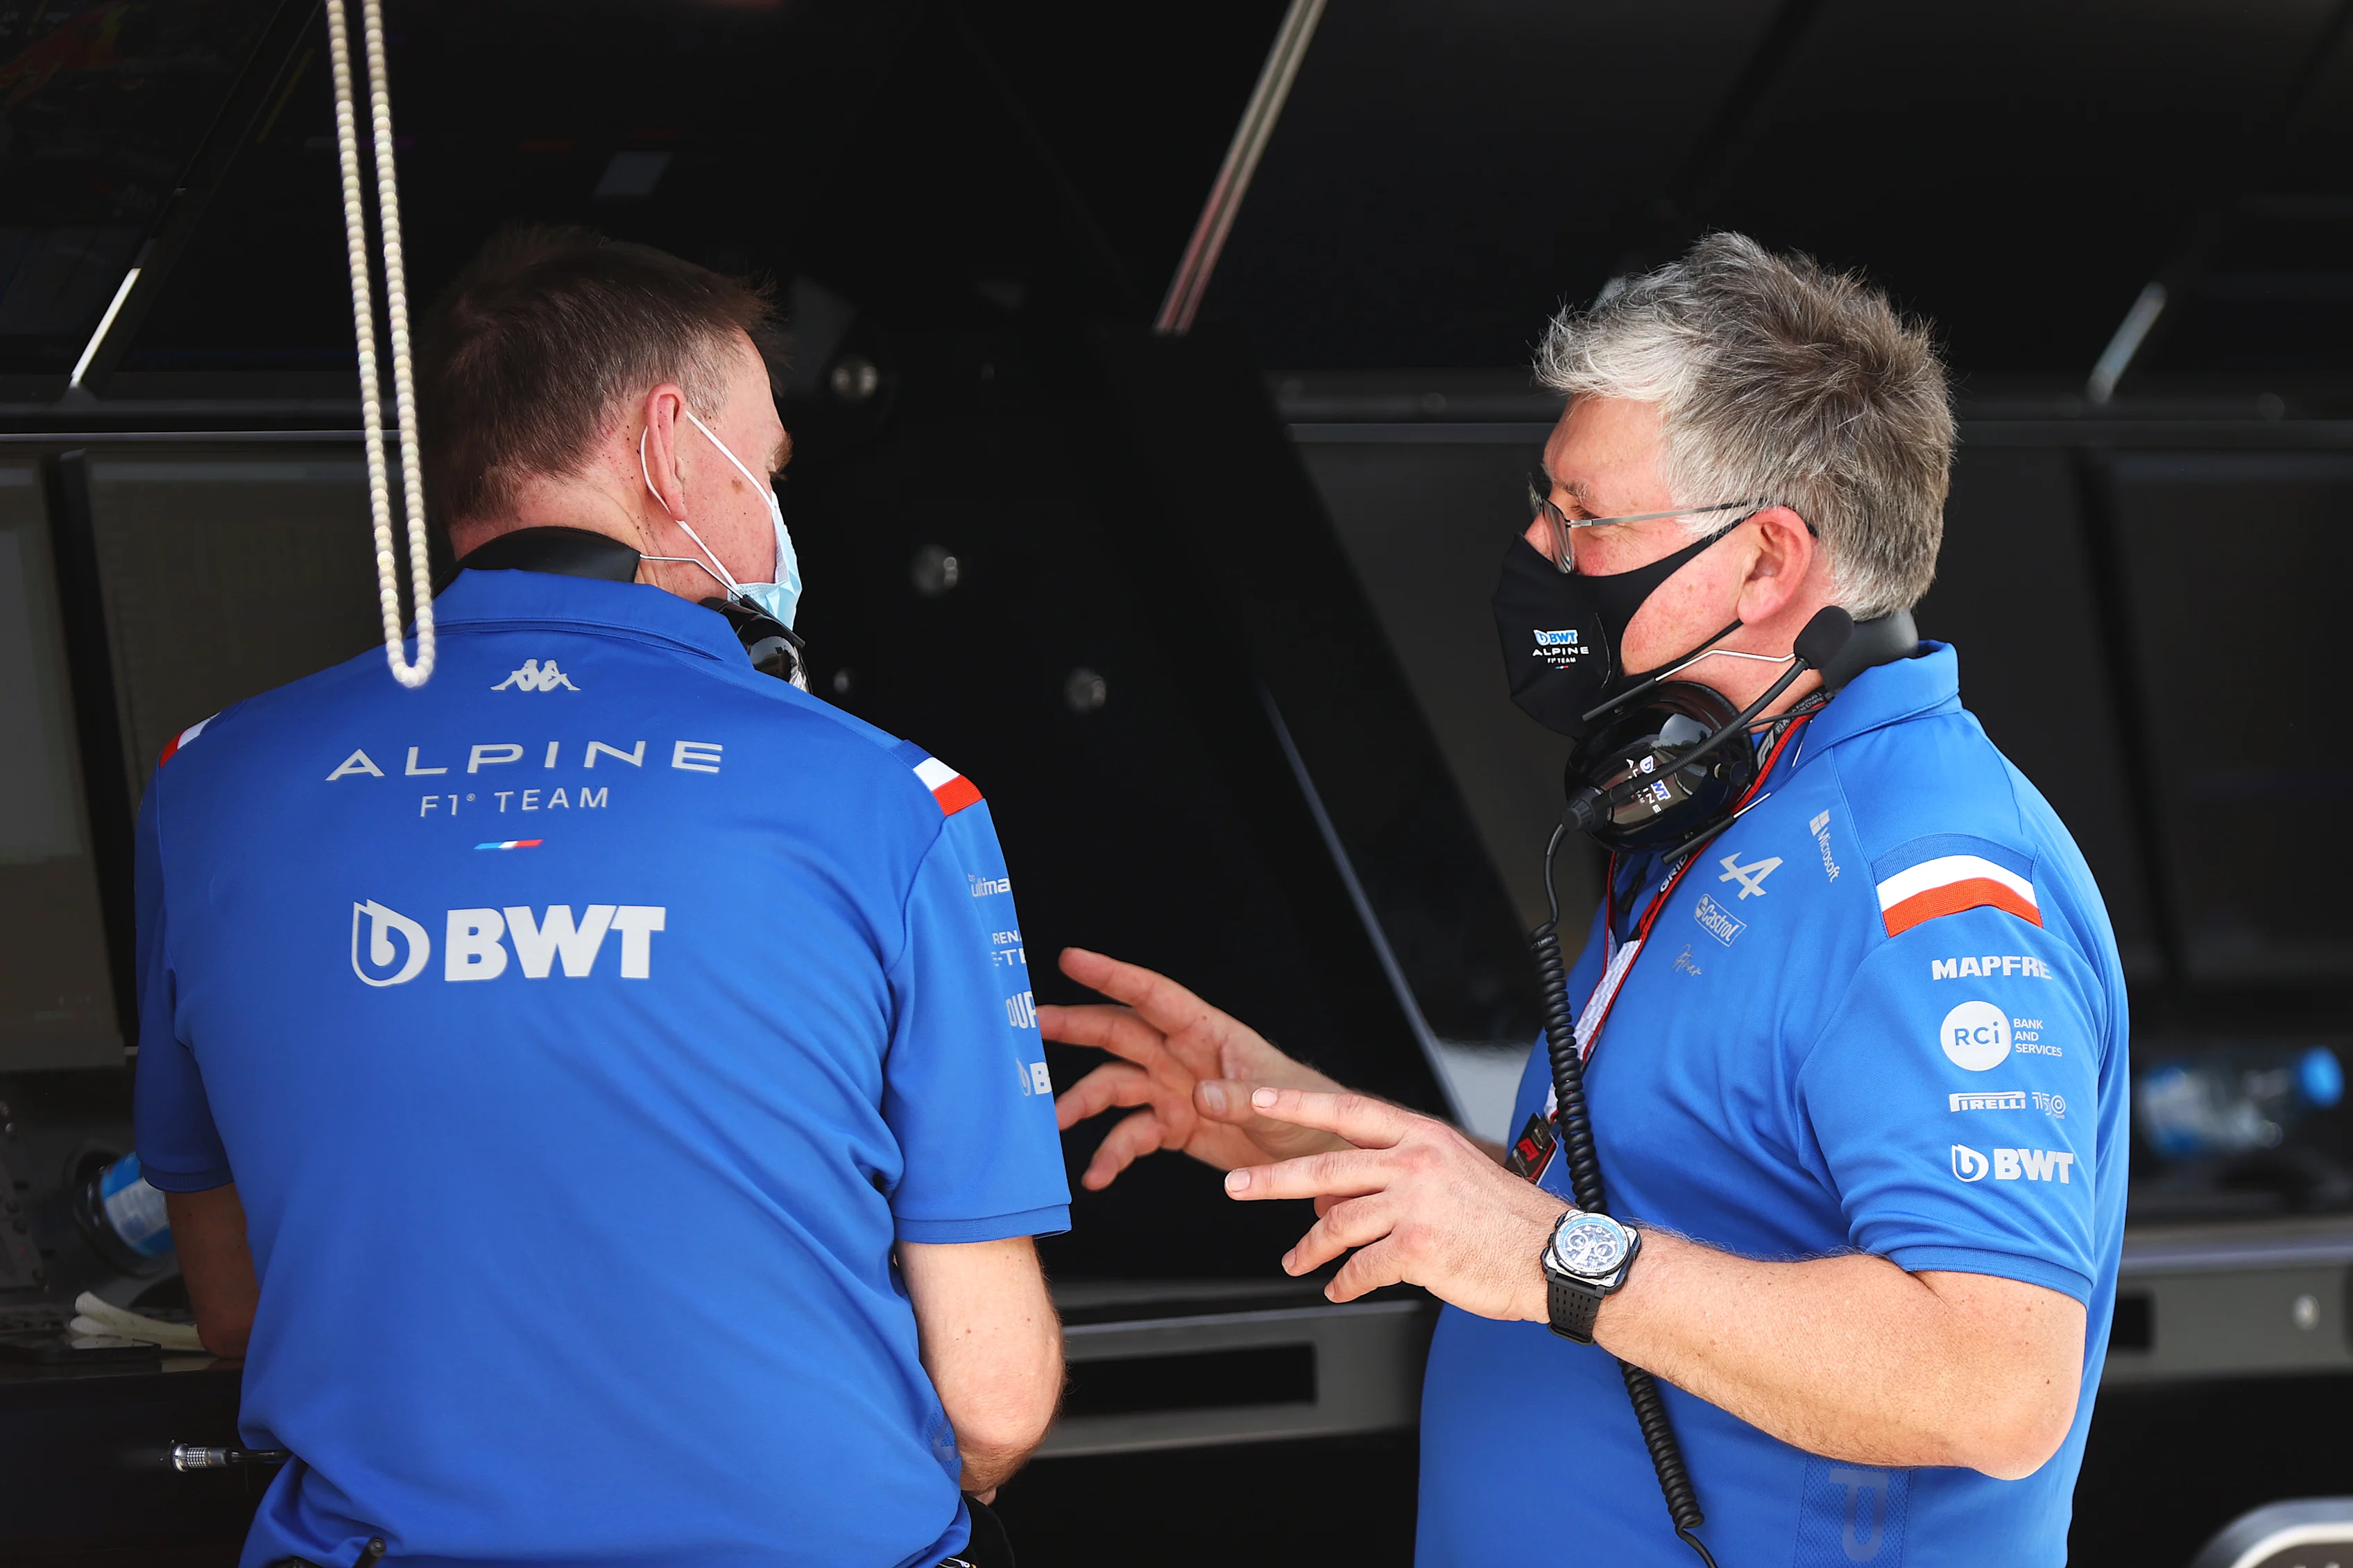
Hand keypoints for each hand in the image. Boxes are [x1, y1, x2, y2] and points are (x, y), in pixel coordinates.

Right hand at [1041, 948, 1353, 1190]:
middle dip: (1076, 1027)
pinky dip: (1111, 1154)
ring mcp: (1173, 1091)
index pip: (1154, 996)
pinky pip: (1131, 1136)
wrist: (1319, 1154)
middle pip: (1119, 1033)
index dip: (1112, 975)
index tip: (1071, 959)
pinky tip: (1096, 1175)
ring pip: (1114, 1086)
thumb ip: (1240, 1098)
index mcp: (1208, 1032)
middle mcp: (1182, 1056)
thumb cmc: (1310, 1109)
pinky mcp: (1173, 1128)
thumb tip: (1199, 1095)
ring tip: (1056, 1121)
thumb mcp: (1281, 1101)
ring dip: (1083, 1102)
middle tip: (1033, 1026)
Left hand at [1223, 1087, 1566, 1321]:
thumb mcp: (1453, 1173)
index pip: (1348, 1111)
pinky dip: (1345, 1281)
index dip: (1298, 1104)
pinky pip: (1362, 1267)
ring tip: (1294, 1261)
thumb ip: (1395, 1176)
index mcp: (1424, 1138)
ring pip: (1337, 1223)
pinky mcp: (1418, 1247)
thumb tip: (1334, 1198)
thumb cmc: (1505, 1220)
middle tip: (1236, 1186)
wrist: (1553, 1256)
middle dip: (1272, 1179)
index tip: (1258, 1100)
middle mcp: (1416, 1163)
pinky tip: (1340, 1288)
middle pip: (1326, 1168)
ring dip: (1309, 1247)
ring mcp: (1416, 1204)